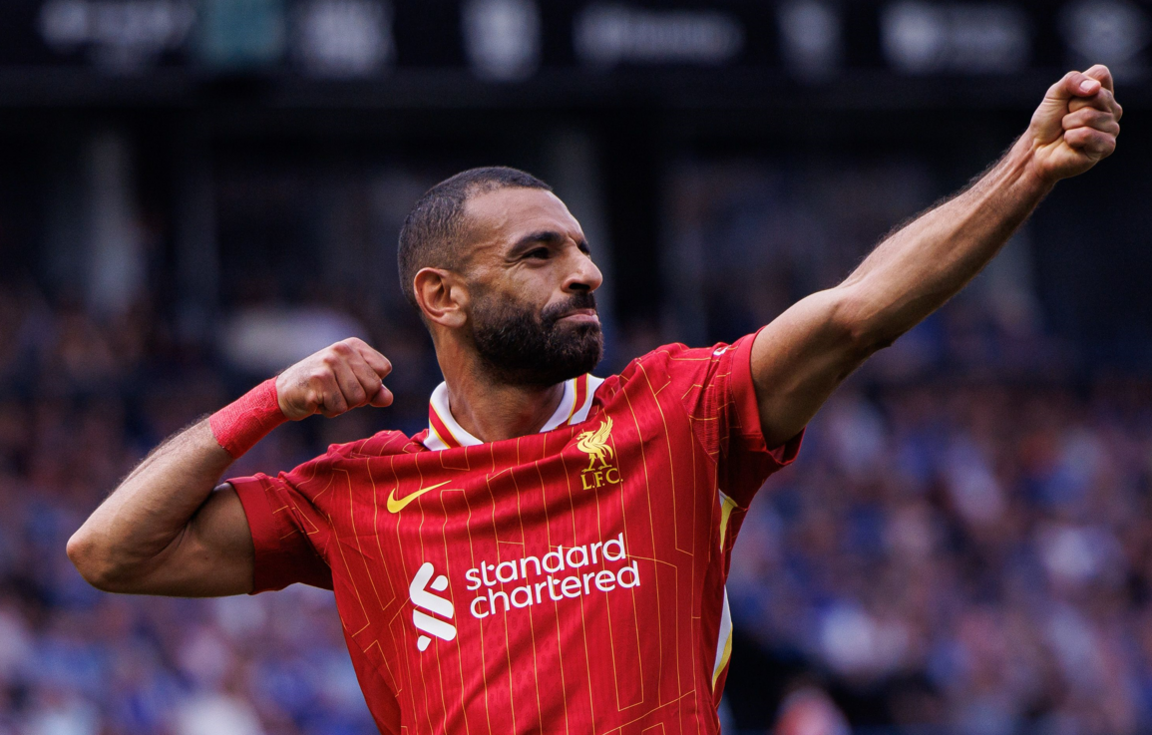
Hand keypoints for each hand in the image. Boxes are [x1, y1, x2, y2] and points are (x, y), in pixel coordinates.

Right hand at [275, 338, 393, 419]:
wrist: (284, 393)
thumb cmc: (323, 388)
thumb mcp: (351, 384)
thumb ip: (373, 390)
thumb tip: (388, 399)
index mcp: (353, 345)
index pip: (383, 369)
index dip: (371, 384)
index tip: (351, 383)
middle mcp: (341, 349)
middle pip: (373, 386)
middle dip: (358, 398)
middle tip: (337, 392)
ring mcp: (329, 363)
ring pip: (357, 399)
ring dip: (343, 406)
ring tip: (326, 396)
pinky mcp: (318, 380)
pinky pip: (340, 407)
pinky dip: (330, 411)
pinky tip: (317, 401)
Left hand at [1027, 64, 1121, 182]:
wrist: (1037, 149)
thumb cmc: (1048, 121)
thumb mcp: (1054, 93)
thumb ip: (1072, 80)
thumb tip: (1094, 88)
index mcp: (1104, 92)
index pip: (1101, 74)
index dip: (1077, 85)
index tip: (1068, 99)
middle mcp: (1113, 109)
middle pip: (1096, 96)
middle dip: (1071, 107)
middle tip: (1065, 119)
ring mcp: (1112, 128)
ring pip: (1089, 116)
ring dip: (1069, 124)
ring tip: (1068, 131)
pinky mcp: (1107, 146)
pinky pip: (1087, 135)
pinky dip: (1071, 138)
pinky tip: (1071, 143)